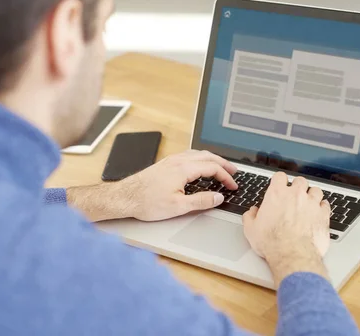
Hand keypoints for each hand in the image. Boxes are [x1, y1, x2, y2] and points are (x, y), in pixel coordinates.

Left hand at [67, 150, 237, 221]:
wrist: (125, 198)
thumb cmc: (147, 202)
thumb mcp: (178, 207)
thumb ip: (201, 201)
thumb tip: (218, 197)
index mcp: (183, 169)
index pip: (212, 168)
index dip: (226, 177)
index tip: (233, 186)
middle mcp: (178, 160)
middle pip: (208, 156)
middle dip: (223, 164)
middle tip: (234, 172)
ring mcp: (171, 160)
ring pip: (198, 154)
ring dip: (212, 160)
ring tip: (221, 167)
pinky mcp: (165, 163)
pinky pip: (189, 155)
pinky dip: (201, 159)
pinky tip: (200, 166)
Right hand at [242, 172, 330, 285]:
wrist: (292, 255)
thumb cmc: (272, 243)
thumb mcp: (251, 229)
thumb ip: (251, 216)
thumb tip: (252, 213)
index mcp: (277, 194)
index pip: (280, 176)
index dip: (279, 181)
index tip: (279, 185)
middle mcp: (296, 195)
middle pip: (300, 181)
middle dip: (297, 186)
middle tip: (294, 195)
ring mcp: (311, 204)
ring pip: (316, 190)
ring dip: (312, 195)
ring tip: (308, 202)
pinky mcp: (323, 215)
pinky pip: (326, 204)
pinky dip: (322, 207)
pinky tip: (318, 212)